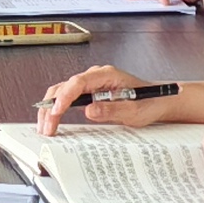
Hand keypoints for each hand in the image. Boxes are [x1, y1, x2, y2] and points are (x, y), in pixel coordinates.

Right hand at [34, 63, 156, 134]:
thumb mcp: (134, 110)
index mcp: (106, 75)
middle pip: (64, 86)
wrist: (158, 100)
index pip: (78, 82)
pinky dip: (57, 109)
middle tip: (47, 127)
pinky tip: (51, 121)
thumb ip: (112, 109)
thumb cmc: (149, 102)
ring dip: (50, 109)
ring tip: (45, 128)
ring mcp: (90, 84)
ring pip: (61, 92)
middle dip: (51, 107)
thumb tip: (89, 110)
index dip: (64, 97)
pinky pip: (67, 98)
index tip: (56, 112)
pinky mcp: (88, 93)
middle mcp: (95, 76)